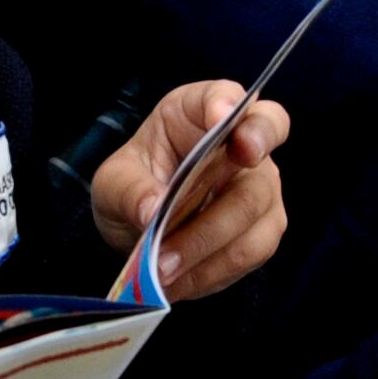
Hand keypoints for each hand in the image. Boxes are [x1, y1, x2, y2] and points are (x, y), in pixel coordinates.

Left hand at [91, 79, 289, 300]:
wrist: (142, 223)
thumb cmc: (134, 185)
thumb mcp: (112, 182)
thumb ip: (129, 190)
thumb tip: (154, 211)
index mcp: (199, 112)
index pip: (228, 96)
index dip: (229, 104)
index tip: (219, 118)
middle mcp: (243, 141)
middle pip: (254, 163)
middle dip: (209, 213)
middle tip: (164, 247)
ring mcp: (262, 184)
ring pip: (257, 214)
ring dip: (207, 250)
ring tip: (163, 273)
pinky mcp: (265, 226)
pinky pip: (253, 250)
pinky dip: (213, 271)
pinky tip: (179, 282)